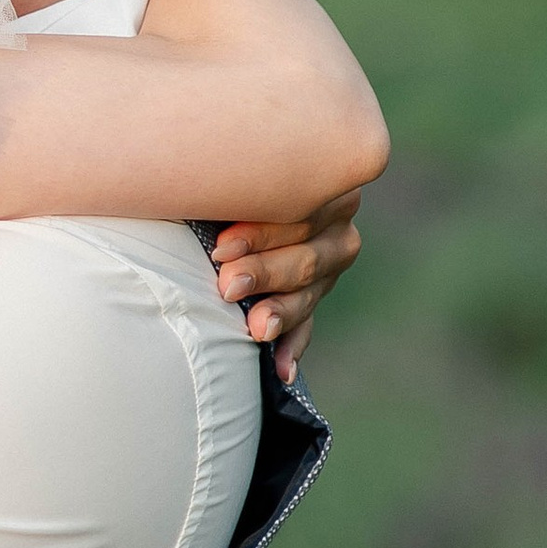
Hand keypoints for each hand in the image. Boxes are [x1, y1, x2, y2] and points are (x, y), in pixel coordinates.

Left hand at [209, 191, 365, 384]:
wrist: (211, 191)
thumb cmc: (220, 181)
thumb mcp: (232, 178)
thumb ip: (233, 185)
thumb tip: (209, 200)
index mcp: (325, 183)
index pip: (301, 213)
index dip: (261, 234)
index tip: (221, 248)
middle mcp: (337, 226)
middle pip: (308, 256)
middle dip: (265, 273)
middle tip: (227, 287)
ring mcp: (330, 265)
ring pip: (310, 293)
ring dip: (281, 312)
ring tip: (256, 329)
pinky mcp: (313, 295)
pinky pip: (306, 323)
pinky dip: (291, 345)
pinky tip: (282, 370)